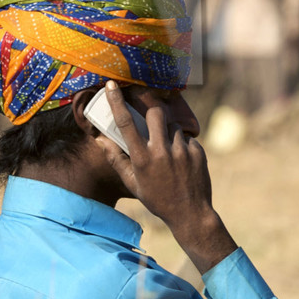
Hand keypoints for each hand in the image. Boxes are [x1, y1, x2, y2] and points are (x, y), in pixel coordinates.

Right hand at [92, 82, 235, 273]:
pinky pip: (187, 138)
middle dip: (152, 109)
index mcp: (142, 159)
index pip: (125, 123)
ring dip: (169, 133)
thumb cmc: (157, 199)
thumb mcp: (132, 182)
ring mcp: (182, 151)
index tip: (111, 85)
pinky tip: (183, 162)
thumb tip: (100, 139)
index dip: (116, 102)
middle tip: (152, 118)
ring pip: (173, 126)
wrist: (190, 213)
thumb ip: (116, 159)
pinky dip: (183, 145)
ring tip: (170, 153)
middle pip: (156, 112)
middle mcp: (161, 151)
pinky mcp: (197, 151)